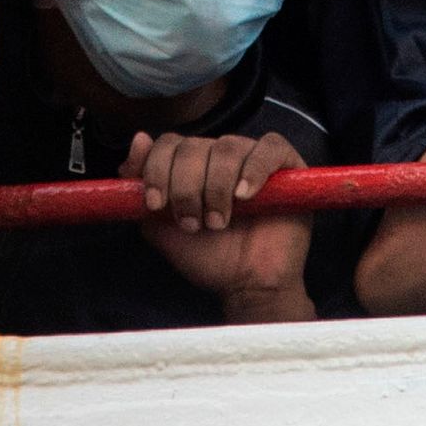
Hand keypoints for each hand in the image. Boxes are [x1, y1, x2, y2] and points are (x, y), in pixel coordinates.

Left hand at [123, 125, 314, 311]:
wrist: (247, 284)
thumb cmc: (208, 256)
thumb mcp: (161, 226)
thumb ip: (143, 188)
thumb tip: (138, 141)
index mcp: (190, 164)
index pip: (169, 143)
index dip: (157, 169)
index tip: (156, 204)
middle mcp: (219, 155)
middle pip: (194, 145)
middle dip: (185, 186)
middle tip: (192, 222)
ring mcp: (252, 157)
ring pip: (228, 146)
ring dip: (216, 187)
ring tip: (219, 221)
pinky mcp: (287, 166)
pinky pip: (270, 147)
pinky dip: (254, 168)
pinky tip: (244, 195)